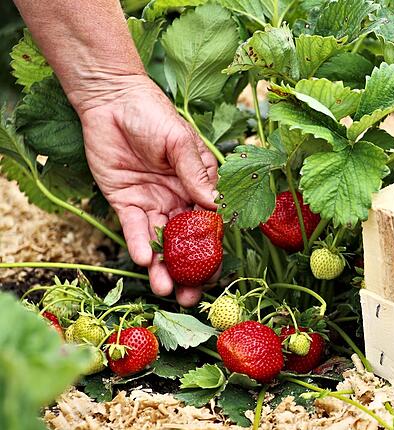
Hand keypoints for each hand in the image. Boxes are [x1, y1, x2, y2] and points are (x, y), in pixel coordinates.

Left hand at [76, 73, 218, 306]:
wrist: (110, 100)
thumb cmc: (152, 113)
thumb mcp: (180, 141)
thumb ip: (195, 174)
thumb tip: (215, 206)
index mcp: (200, 185)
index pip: (212, 223)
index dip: (214, 249)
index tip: (215, 272)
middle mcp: (179, 199)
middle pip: (187, 242)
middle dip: (190, 271)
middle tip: (191, 297)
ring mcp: (153, 203)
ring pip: (162, 243)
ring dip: (164, 267)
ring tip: (166, 290)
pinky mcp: (126, 203)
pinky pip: (135, 230)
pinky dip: (140, 245)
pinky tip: (144, 260)